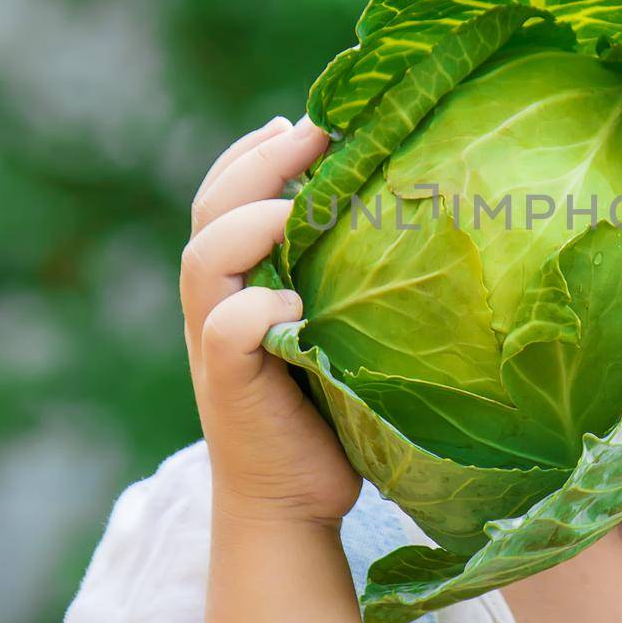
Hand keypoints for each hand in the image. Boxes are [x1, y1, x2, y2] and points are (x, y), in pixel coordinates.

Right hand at [180, 112, 362, 527]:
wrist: (297, 503)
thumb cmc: (332, 409)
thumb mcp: (341, 326)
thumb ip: (349, 275)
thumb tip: (418, 207)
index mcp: (239, 279)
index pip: (224, 193)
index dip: (255, 150)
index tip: (304, 119)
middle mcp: (216, 303)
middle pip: (210, 208)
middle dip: (257, 161)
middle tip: (311, 132)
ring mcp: (214, 344)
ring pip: (203, 260)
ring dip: (249, 222)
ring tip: (297, 208)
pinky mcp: (227, 386)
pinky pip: (226, 330)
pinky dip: (255, 306)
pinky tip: (294, 302)